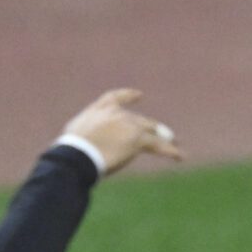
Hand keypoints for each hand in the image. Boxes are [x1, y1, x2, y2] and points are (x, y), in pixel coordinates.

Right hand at [61, 88, 182, 175]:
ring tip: (175, 144)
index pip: (116, 98)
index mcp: (100, 109)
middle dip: (151, 127)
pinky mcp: (137, 139)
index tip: (139, 95)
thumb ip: (87, 134)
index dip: (128, 96)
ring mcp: (128, 125)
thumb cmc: (71, 150)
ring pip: (151, 132)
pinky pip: (157, 145)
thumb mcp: (75, 135)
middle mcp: (117, 113)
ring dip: (164, 139)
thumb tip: (82, 144)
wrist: (78, 155)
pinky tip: (180, 156)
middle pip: (138, 120)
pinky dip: (170, 151)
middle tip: (163, 133)